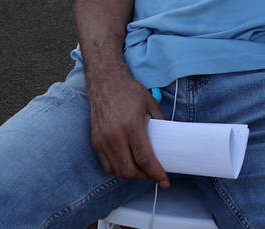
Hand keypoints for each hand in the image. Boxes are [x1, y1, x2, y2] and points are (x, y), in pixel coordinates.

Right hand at [86, 68, 168, 185]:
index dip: (155, 172)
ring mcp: (103, 141)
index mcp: (132, 126)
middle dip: (144, 177)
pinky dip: (118, 170)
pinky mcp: (95, 143)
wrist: (106, 84)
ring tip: (143, 172)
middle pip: (129, 170)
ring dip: (131, 176)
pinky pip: (106, 165)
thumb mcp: (151, 104)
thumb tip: (168, 140)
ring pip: (117, 171)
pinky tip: (128, 166)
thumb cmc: (130, 92)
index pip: (144, 157)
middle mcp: (115, 136)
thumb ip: (160, 123)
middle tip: (154, 176)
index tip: (164, 181)